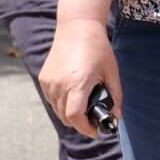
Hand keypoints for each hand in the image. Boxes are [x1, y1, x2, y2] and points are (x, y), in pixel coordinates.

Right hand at [39, 18, 121, 137]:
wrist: (77, 27)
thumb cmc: (98, 48)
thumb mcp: (112, 72)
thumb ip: (115, 96)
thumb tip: (116, 117)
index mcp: (78, 84)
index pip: (75, 117)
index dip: (85, 128)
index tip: (96, 131)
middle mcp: (59, 85)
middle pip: (66, 118)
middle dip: (80, 123)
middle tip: (93, 120)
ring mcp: (49, 82)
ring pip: (57, 110)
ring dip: (69, 114)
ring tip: (84, 106)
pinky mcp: (43, 78)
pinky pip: (51, 99)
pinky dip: (61, 103)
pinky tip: (73, 94)